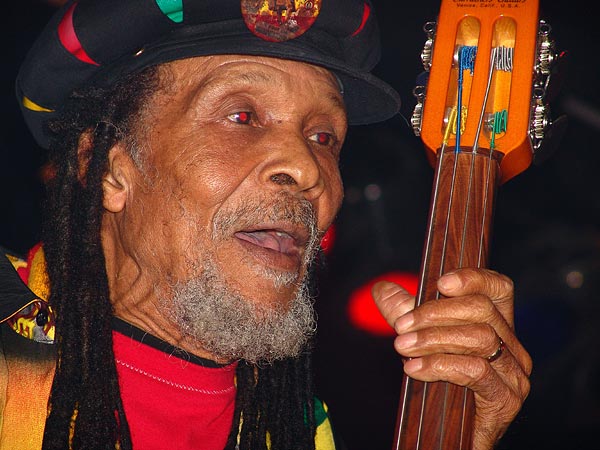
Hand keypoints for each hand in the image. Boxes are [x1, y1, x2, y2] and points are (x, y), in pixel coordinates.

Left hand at [372, 268, 531, 449]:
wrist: (447, 438)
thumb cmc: (439, 385)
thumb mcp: (419, 341)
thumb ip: (403, 313)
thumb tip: (383, 288)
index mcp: (497, 326)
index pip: (499, 288)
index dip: (475, 278)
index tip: (441, 282)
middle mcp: (512, 347)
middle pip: (483, 310)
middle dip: (436, 313)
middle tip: (401, 325)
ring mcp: (514, 374)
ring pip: (481, 338)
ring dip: (434, 339)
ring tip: (403, 347)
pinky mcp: (506, 400)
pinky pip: (476, 371)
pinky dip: (441, 365)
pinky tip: (415, 369)